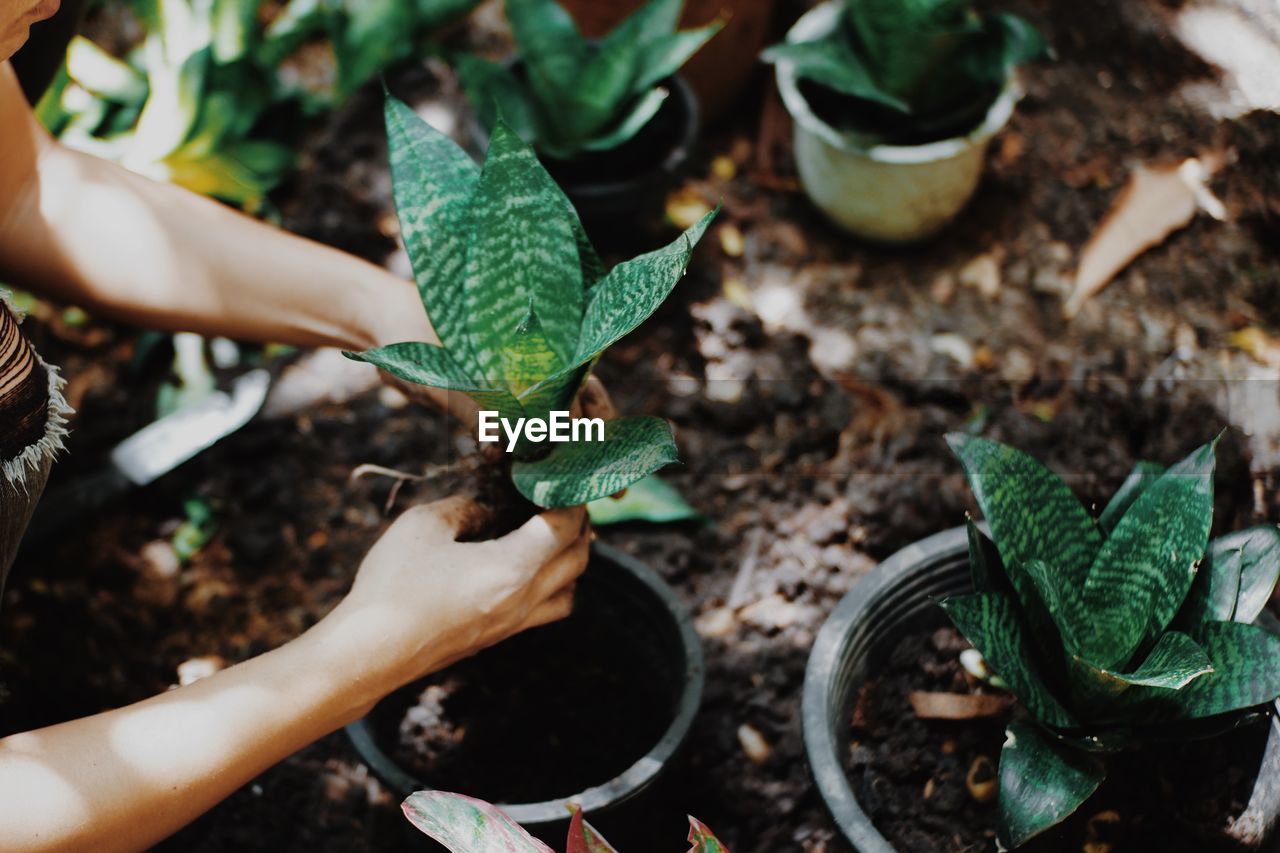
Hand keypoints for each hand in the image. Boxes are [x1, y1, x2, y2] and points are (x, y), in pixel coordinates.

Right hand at [321, 497, 589, 691]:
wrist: (368, 652)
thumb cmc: (392, 585)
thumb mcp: (423, 526)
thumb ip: (463, 508)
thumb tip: (485, 510)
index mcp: (511, 569)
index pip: (564, 529)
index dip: (569, 500)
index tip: (559, 481)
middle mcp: (522, 601)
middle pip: (578, 560)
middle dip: (579, 526)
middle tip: (562, 502)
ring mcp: (512, 625)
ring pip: (569, 592)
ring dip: (571, 561)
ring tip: (550, 536)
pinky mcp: (498, 638)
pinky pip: (546, 611)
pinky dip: (552, 586)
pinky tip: (525, 568)